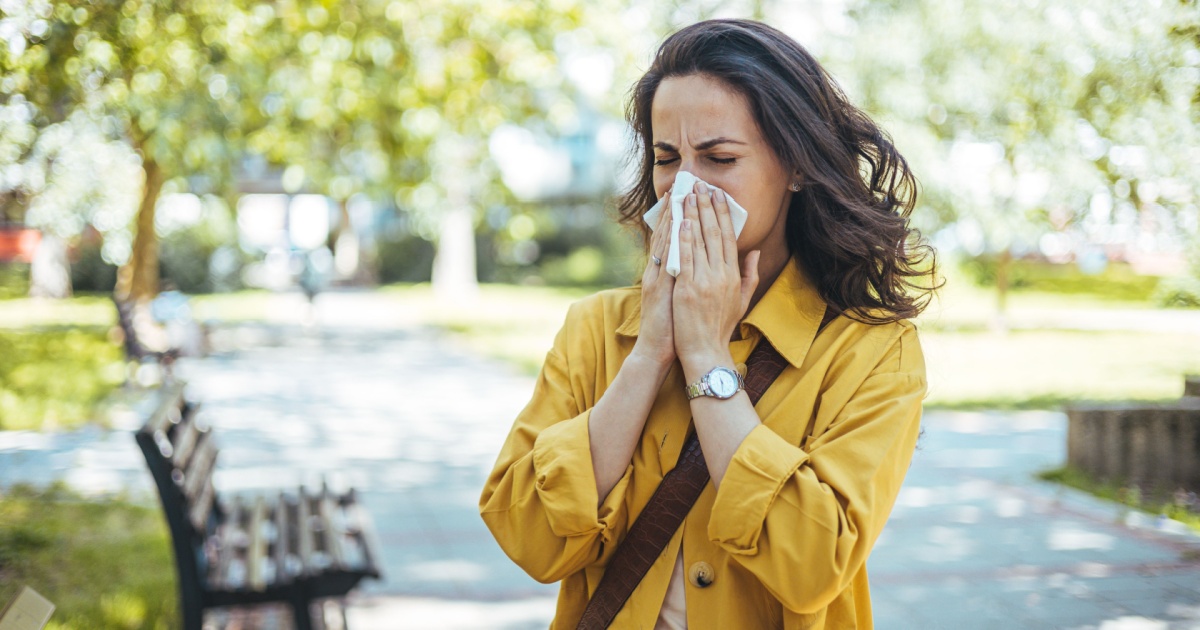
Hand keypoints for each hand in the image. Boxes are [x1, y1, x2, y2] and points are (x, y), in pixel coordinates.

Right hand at [631, 191, 676, 367]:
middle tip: (683, 185)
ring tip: (678, 195)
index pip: (673, 239)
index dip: (680, 217)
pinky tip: (676, 224)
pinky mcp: (656, 287)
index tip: (688, 196)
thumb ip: (688, 279)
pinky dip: (669, 240)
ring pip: (663, 241)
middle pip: (666, 234)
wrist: (656, 350)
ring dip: (670, 217)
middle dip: (675, 209)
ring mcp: (656, 277)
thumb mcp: (682, 299)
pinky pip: (664, 259)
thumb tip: (700, 264)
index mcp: (665, 273)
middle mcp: (658, 271)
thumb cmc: (673, 328)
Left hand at [672, 181, 760, 370]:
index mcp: (733, 276)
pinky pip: (685, 258)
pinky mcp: (687, 289)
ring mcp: (704, 281)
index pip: (729, 237)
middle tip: (700, 185)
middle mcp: (721, 275)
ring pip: (699, 241)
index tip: (718, 195)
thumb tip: (755, 251)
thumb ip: (750, 274)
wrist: (706, 351)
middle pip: (714, 233)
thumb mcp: (742, 300)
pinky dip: (683, 239)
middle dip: (707, 207)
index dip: (723, 214)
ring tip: (687, 195)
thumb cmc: (721, 328)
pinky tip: (680, 222)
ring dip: (693, 215)